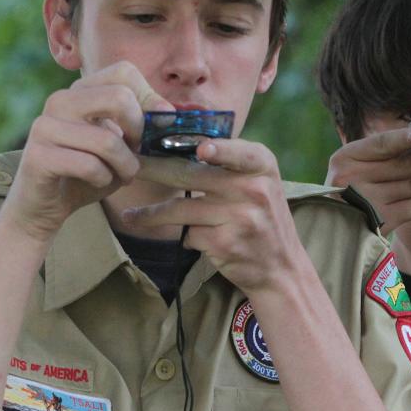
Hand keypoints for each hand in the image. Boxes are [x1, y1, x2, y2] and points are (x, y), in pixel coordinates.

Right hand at [1, 61, 173, 242]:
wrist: (42, 206)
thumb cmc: (86, 172)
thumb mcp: (118, 144)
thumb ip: (139, 125)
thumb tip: (168, 113)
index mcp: (80, 91)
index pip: (124, 72)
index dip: (149, 97)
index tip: (158, 124)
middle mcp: (59, 101)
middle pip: (119, 97)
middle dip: (139, 132)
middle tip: (136, 153)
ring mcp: (44, 126)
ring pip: (108, 140)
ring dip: (125, 166)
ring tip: (122, 175)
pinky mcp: (37, 156)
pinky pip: (89, 166)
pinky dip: (104, 180)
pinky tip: (97, 182)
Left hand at [122, 139, 306, 292]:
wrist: (280, 267)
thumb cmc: (261, 216)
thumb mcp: (260, 182)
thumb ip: (230, 162)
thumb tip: (178, 143)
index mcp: (261, 165)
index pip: (238, 152)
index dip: (219, 150)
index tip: (200, 150)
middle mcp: (254, 188)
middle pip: (191, 175)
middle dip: (154, 169)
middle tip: (129, 165)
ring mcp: (239, 217)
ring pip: (180, 209)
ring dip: (150, 214)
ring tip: (131, 215)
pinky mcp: (225, 242)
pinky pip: (188, 234)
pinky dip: (185, 237)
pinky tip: (193, 240)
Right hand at [324, 127, 410, 235]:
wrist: (337, 223)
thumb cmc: (351, 185)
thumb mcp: (355, 162)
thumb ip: (382, 150)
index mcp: (347, 157)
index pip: (381, 144)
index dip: (405, 138)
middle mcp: (355, 178)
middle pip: (403, 165)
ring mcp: (371, 201)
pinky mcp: (385, 220)